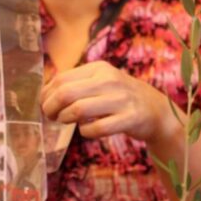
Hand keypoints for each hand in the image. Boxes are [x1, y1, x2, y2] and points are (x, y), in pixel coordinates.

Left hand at [40, 61, 176, 144]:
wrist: (156, 109)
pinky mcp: (129, 119)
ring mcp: (121, 100)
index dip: (46, 94)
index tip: (44, 104)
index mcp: (99, 68)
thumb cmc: (120, 97)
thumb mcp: (102, 81)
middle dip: (51, 108)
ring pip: (78, 110)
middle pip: (66, 93)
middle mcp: (110, 80)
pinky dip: (85, 132)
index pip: (61, 79)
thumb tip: (45, 94)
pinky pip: (97, 128)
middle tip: (50, 116)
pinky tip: (86, 130)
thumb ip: (77, 84)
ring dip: (65, 119)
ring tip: (65, 122)